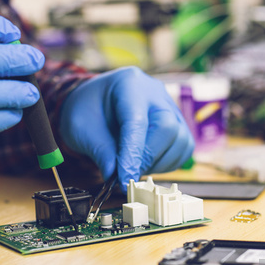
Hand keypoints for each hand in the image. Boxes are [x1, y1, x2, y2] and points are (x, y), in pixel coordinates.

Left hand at [60, 67, 193, 189]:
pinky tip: (146, 163)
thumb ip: (100, 152)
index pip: (137, 122)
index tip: (125, 180)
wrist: (95, 101)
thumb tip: (120, 180)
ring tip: (134, 166)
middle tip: (127, 174)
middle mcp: (155, 92)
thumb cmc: (86, 111)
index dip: (133, 154)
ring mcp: (170, 106)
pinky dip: (167, 163)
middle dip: (147, 158)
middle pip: (167, 128)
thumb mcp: (81, 129)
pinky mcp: (178, 122)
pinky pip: (184, 147)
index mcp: (128, 85)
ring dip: (158, 163)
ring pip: (181, 140)